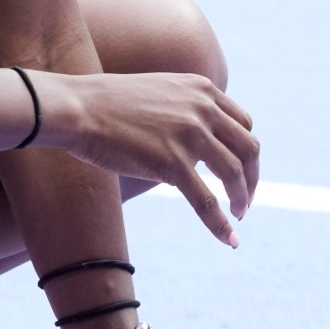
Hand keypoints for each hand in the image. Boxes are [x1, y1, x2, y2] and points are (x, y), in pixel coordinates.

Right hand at [42, 71, 258, 245]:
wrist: (77, 108)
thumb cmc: (105, 103)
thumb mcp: (157, 92)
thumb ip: (182, 110)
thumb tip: (190, 144)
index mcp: (201, 89)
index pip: (243, 124)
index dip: (246, 152)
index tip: (240, 171)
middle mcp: (203, 108)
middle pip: (249, 148)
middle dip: (252, 178)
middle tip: (244, 200)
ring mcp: (190, 134)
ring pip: (235, 174)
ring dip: (242, 199)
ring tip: (238, 216)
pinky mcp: (172, 162)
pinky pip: (207, 200)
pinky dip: (222, 223)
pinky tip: (230, 239)